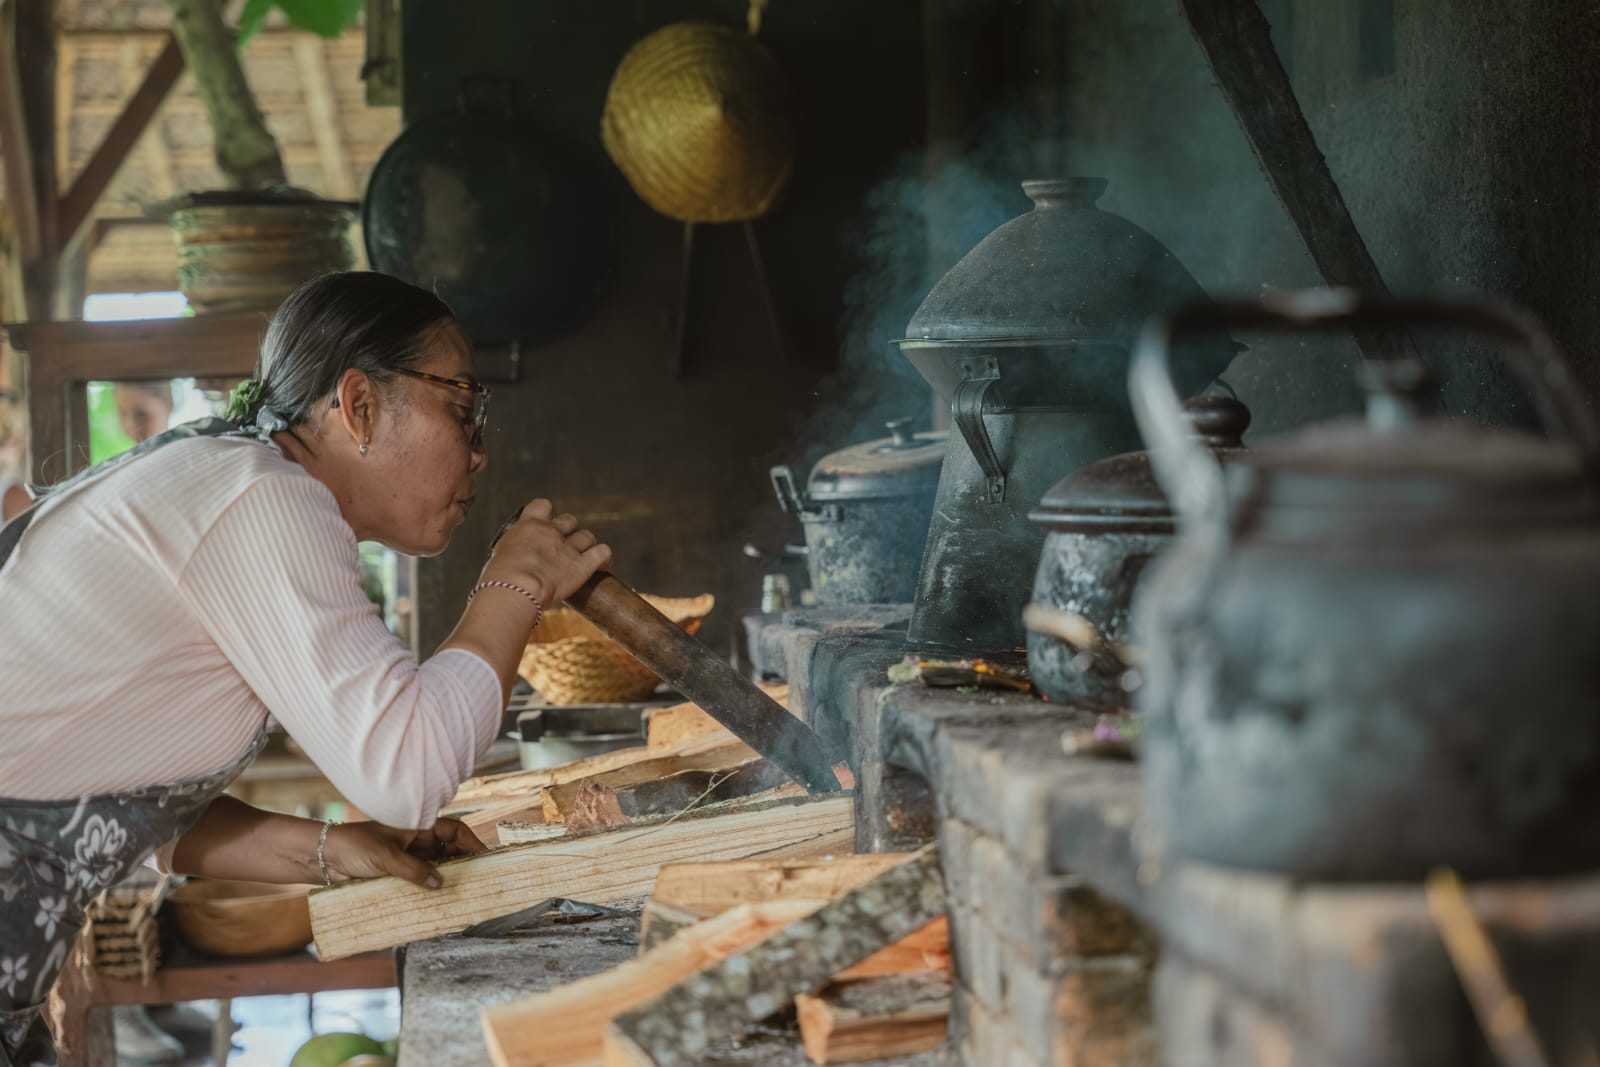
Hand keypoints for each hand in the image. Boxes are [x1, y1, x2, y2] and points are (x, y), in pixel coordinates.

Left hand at [322, 818, 486, 888]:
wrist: (325, 857)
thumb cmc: (355, 846)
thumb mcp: (386, 857)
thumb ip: (414, 870)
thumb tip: (440, 884)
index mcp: (418, 826)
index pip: (454, 830)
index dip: (471, 842)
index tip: (484, 857)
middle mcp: (417, 840)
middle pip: (449, 849)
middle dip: (463, 862)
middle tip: (477, 879)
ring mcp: (409, 856)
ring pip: (437, 866)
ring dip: (447, 877)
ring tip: (461, 892)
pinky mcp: (399, 872)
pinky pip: (421, 879)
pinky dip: (431, 887)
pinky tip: (438, 899)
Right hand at [482, 498, 611, 606]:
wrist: (516, 588)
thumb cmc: (501, 578)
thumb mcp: (500, 556)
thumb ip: (514, 552)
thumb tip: (513, 563)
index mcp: (529, 525)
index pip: (543, 505)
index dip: (547, 514)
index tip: (545, 524)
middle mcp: (551, 532)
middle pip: (569, 520)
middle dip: (568, 531)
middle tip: (562, 547)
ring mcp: (568, 548)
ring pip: (587, 536)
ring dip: (586, 545)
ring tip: (582, 557)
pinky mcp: (583, 565)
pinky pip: (602, 553)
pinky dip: (605, 558)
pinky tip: (603, 566)